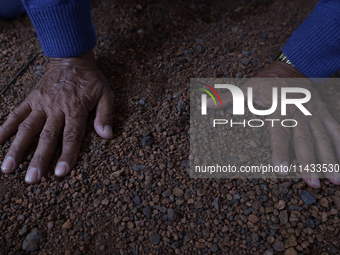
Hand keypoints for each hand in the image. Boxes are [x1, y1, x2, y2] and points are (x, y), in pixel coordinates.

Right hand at [0, 50, 113, 183]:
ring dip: (16, 148)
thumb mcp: (106, 94)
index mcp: (75, 109)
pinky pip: (16, 113)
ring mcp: (41, 104)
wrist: (72, 59)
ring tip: (7, 168)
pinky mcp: (31, 98)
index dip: (66, 155)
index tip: (60, 173)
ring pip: (27, 128)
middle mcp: (56, 108)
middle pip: (46, 137)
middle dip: (38, 159)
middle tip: (31, 179)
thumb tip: (107, 136)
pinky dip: (5, 127)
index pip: (71, 136)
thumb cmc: (91, 80)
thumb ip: (105, 115)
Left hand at [207, 61, 339, 187]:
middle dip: (309, 161)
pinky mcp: (324, 112)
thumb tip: (205, 104)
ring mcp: (314, 112)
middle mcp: (299, 111)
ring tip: (334, 180)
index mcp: (279, 108)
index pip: (279, 133)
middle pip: (305, 139)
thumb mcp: (245, 88)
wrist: (289, 69)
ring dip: (329, 158)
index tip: (280, 170)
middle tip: (313, 182)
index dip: (279, 151)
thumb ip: (227, 99)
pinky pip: (336, 128)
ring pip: (324, 137)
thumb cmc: (264, 84)